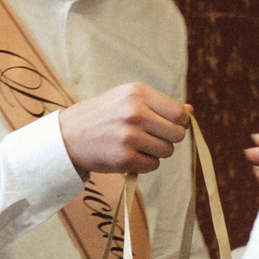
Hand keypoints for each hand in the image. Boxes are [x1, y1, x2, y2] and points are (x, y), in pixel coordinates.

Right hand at [59, 84, 187, 177]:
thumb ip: (159, 104)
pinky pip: (153, 165)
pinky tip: (128, 155)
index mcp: (137, 93)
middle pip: (177, 134)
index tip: (168, 125)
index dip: (179, 122)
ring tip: (136, 145)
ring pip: (167, 151)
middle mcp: (134, 113)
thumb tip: (190, 111)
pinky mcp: (124, 158)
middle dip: (168, 139)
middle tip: (150, 136)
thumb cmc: (103, 115)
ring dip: (156, 152)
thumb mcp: (127, 99)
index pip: (179, 113)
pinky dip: (144, 163)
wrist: (67, 136)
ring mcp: (129, 137)